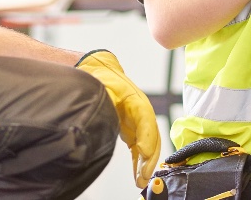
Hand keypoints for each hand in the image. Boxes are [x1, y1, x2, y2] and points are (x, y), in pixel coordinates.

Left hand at [76, 50, 160, 187]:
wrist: (98, 69)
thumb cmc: (99, 77)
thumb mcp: (99, 87)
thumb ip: (103, 102)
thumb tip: (99, 120)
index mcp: (134, 98)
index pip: (145, 117)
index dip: (146, 135)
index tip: (144, 153)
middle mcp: (140, 110)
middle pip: (151, 134)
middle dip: (149, 156)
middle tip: (144, 175)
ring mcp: (137, 120)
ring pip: (148, 143)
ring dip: (146, 162)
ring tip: (142, 180)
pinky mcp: (132, 128)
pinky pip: (140, 147)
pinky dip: (140, 160)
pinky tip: (139, 175)